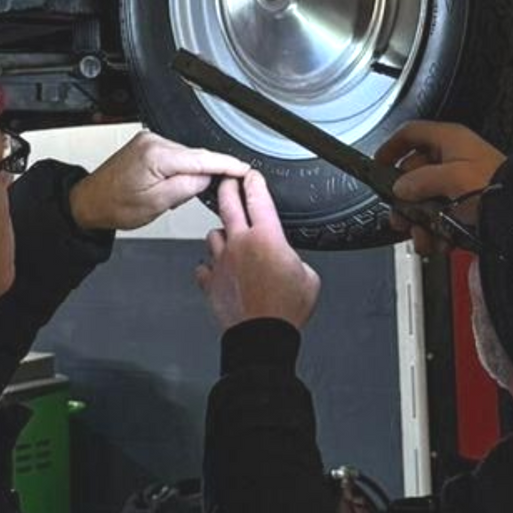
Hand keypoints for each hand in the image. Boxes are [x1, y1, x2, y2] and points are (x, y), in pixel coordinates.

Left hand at [69, 131, 248, 232]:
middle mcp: (153, 140)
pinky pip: (174, 156)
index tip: (243, 168)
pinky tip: (165, 186)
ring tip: (169, 196)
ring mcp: (149, 139)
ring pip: (185, 157)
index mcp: (157, 155)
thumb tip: (207, 178)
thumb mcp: (157, 204)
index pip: (201, 158)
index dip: (226, 164)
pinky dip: (177, 170)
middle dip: (203, 175)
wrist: (90, 201)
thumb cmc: (116, 206)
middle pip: (195, 157)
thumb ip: (186, 188)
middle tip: (194, 198)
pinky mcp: (147, 143)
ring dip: (188, 174)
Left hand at [193, 172, 319, 330]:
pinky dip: (210, 266)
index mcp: (267, 237)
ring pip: (213, 234)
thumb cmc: (286, 309)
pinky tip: (216, 270)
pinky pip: (204, 266)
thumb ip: (295, 260)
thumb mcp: (308, 277)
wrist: (262, 336)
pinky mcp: (211, 281)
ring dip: (220, 233)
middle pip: (228, 204)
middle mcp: (240, 243)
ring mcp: (222, 261)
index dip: (254, 182)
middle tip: (228, 182)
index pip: (258, 198)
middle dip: (228, 187)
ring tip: (226, 237)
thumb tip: (290, 261)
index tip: (251, 176)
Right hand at [376, 120, 505, 255]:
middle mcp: (453, 158)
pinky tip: (438, 242)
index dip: (391, 147)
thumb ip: (420, 180)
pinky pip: (441, 216)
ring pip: (426, 199)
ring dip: (419, 221)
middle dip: (404, 199)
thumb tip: (400, 187)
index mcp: (449, 140)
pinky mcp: (467, 205)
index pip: (411, 133)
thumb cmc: (495, 186)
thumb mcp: (451, 178)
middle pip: (415, 173)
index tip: (378, 164)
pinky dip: (436, 231)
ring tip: (421, 237)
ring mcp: (460, 182)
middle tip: (399, 216)